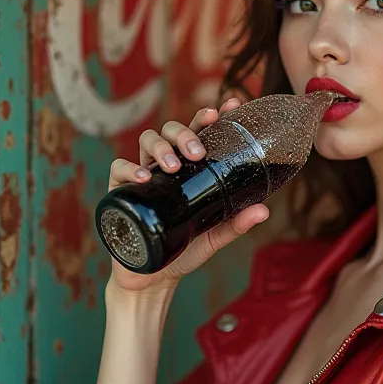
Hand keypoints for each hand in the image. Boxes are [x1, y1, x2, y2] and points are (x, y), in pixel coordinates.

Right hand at [107, 97, 269, 297]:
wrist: (153, 277)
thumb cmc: (184, 251)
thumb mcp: (214, 237)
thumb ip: (236, 223)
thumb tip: (263, 210)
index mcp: (190, 171)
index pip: (200, 135)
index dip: (211, 117)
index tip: (229, 106)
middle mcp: (165, 167)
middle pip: (171, 131)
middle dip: (185, 133)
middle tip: (198, 153)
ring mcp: (142, 176)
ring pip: (147, 140)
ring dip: (161, 147)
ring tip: (173, 167)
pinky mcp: (120, 192)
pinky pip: (119, 168)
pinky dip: (130, 167)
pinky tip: (144, 177)